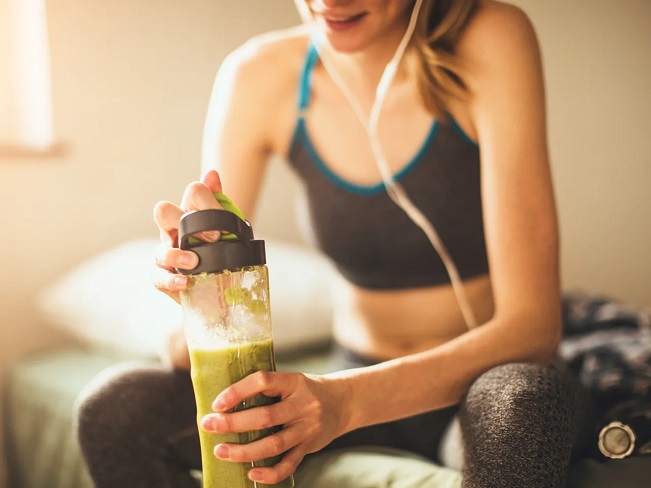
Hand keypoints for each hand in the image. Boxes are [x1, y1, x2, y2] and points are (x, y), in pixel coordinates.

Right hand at [152, 170, 222, 302]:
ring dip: (176, 255)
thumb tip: (212, 174)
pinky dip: (171, 280)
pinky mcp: (163, 277)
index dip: (206, 203)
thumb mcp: (225, 227)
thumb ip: (219, 202)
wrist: (219, 281)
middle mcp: (173, 229)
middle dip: (180, 219)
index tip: (223, 226)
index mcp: (191, 212)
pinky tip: (184, 282)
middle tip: (211, 238)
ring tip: (194, 263)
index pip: (192, 193)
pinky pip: (158, 277)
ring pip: (160, 249)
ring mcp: (165, 253)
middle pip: (163, 211)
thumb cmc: (219, 248)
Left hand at [200, 371, 352, 484]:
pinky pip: (289, 464)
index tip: (217, 402)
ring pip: (274, 444)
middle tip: (208, 425)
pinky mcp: (309, 447)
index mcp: (294, 382)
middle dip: (233, 423)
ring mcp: (307, 428)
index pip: (263, 381)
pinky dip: (269, 472)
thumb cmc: (306, 390)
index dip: (238, 391)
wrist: (344, 402)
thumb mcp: (291, 381)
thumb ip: (267, 390)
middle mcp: (303, 405)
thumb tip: (225, 402)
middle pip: (265, 417)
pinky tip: (251, 472)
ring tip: (221, 451)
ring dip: (244, 451)